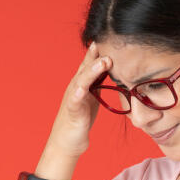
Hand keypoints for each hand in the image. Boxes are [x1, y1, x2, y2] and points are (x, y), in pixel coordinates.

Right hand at [46, 41, 110, 157]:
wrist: (67, 141)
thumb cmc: (80, 118)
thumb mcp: (92, 97)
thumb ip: (98, 83)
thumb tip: (113, 71)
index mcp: (83, 83)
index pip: (90, 63)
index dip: (99, 51)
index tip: (111, 38)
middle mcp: (76, 87)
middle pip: (85, 67)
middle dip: (96, 55)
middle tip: (107, 43)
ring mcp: (73, 98)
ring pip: (81, 81)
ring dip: (91, 70)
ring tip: (103, 61)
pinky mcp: (72, 112)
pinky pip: (75, 101)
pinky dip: (78, 93)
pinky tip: (83, 88)